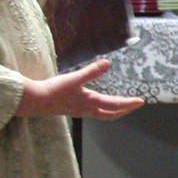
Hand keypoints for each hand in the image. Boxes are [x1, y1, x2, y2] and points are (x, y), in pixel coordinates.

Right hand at [16, 58, 143, 120]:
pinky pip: (90, 111)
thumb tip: (107, 64)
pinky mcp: (71, 109)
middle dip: (123, 111)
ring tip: (119, 105)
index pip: (115, 104)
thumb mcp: (74, 78)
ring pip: (101, 114)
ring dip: (112, 110)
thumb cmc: (54, 91)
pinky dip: (99, 108)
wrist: (36, 101)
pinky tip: (94, 102)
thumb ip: (91, 71)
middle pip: (110, 114)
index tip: (141, 101)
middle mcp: (87, 110)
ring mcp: (79, 111)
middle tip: (133, 106)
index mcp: (90, 103)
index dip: (129, 103)